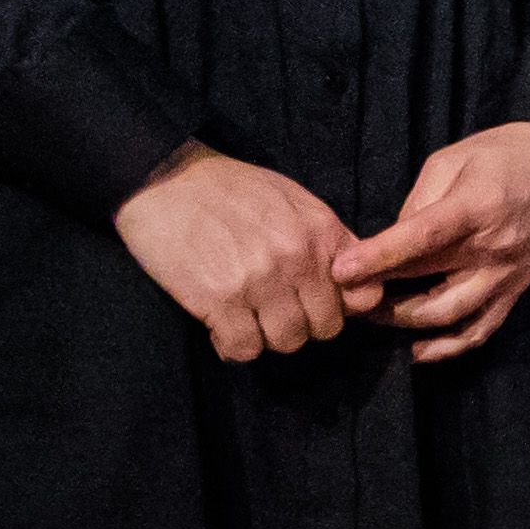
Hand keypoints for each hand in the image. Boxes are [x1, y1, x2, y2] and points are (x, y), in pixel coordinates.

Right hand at [114, 145, 364, 361]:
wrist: (165, 179)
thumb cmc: (229, 188)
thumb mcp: (293, 201)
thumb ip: (327, 240)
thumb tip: (352, 280)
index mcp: (322, 233)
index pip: (364, 297)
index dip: (341, 306)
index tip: (316, 302)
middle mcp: (298, 259)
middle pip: (326, 327)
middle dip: (303, 325)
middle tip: (274, 312)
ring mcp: (260, 281)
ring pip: (287, 342)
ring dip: (266, 337)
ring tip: (246, 317)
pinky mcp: (220, 299)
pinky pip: (244, 349)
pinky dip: (233, 345)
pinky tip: (221, 326)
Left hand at [340, 123, 529, 362]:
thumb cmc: (502, 154)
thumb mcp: (451, 160)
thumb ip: (419, 202)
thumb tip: (390, 242)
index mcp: (474, 208)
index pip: (421, 240)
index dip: (378, 258)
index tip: (340, 271)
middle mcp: (492, 248)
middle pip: (426, 282)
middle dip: (378, 294)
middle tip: (342, 295)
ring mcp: (506, 275)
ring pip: (449, 316)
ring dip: (405, 322)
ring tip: (373, 317)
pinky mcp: (516, 289)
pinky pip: (482, 329)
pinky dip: (450, 347)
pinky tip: (419, 350)